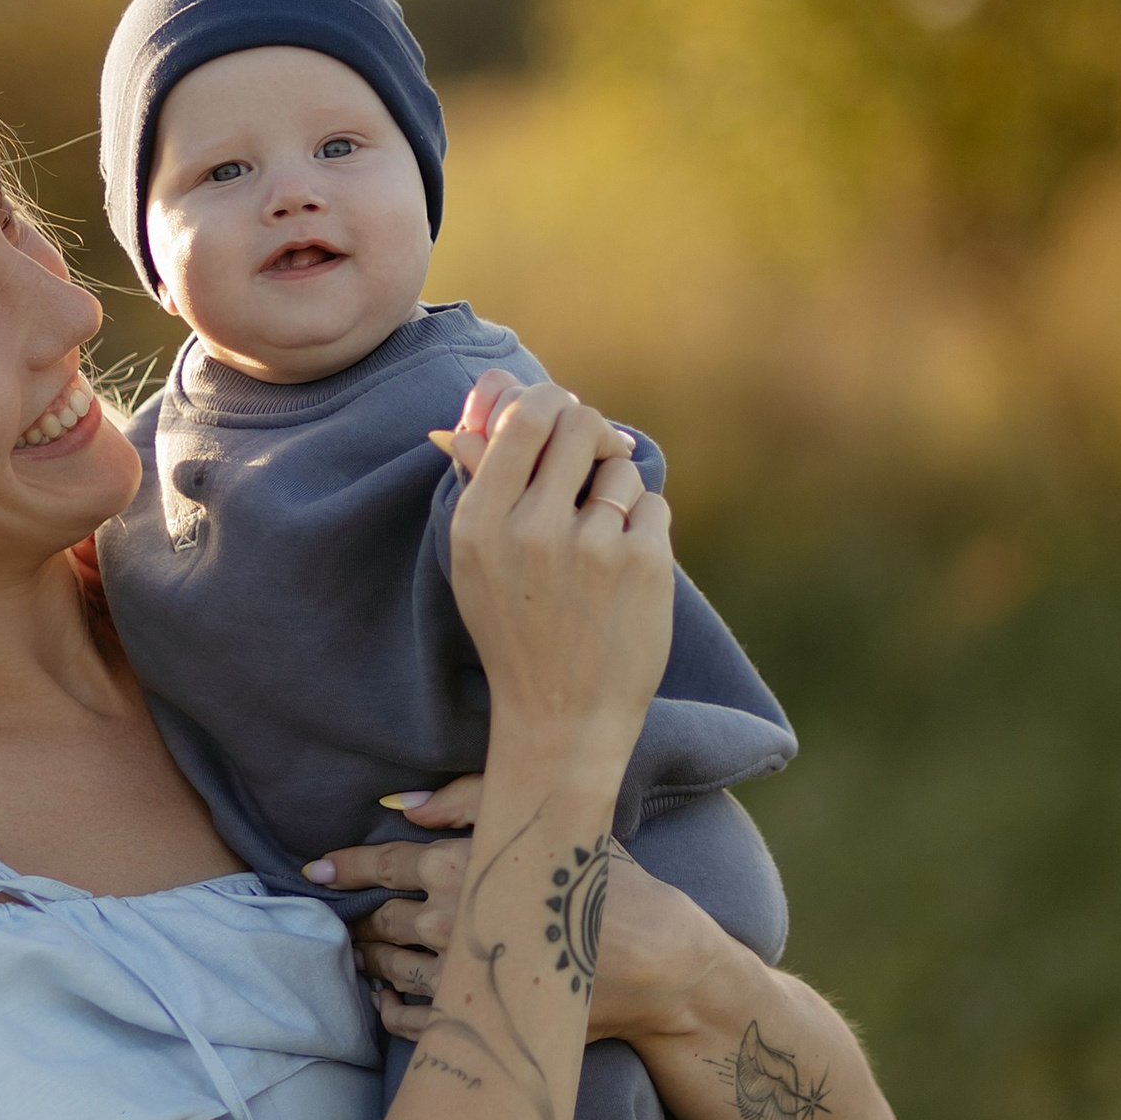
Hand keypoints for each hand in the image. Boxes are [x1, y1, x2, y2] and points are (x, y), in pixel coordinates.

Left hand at [318, 779, 715, 1046]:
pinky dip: (389, 1013)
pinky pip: (411, 1023)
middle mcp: (448, 923)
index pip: (385, 863)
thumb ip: (472, 797)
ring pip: (389, 970)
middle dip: (360, 917)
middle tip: (347, 917)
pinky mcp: (475, 1023)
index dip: (347, 865)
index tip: (318, 870)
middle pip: (382, 919)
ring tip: (362, 957)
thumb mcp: (549, 822)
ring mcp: (456, 979)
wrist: (658, 966)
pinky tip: (385, 1003)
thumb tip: (402, 804)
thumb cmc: (607, 885)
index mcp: (460, 868)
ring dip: (369, 962)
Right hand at [441, 381, 670, 753]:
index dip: (550, 403)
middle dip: (591, 435)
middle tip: (593, 460)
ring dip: (617, 493)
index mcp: (479, 523)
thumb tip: (467, 421)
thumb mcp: (476, 564)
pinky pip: (653, 504)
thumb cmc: (515, 630)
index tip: (561, 419)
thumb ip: (480, 486)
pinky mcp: (643, 563)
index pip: (525, 416)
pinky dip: (644, 527)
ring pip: (619, 468)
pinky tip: (624, 570)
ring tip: (600, 543)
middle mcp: (531, 530)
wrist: (562, 716)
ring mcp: (591, 547)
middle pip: (578, 423)